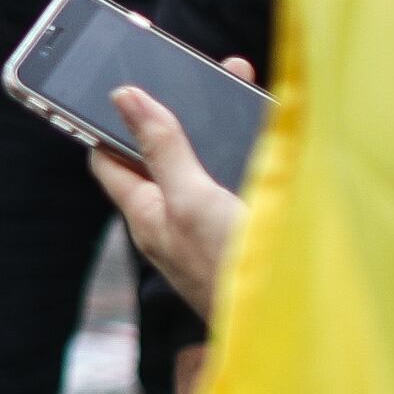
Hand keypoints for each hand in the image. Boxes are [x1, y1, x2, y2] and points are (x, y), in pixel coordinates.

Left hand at [86, 69, 250, 317]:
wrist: (288, 325)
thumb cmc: (230, 268)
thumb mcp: (191, 198)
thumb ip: (162, 148)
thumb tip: (123, 97)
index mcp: (146, 212)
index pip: (108, 157)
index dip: (106, 120)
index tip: (112, 80)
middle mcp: (173, 219)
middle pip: (163, 153)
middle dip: (176, 110)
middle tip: (197, 69)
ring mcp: (209, 227)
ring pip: (205, 161)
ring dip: (217, 123)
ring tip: (239, 79)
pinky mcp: (244, 230)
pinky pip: (237, 179)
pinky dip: (248, 148)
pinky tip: (268, 129)